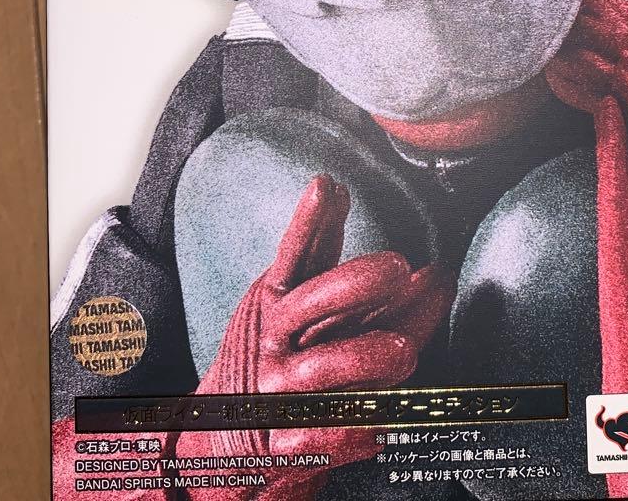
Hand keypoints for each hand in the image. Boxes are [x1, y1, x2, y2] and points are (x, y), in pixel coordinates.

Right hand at [179, 174, 454, 496]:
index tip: (328, 186)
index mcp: (276, 301)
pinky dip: (347, 433)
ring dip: (364, 359)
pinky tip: (376, 429)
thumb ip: (320, 254)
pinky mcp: (283, 442)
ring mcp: (277, 390)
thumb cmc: (275, 354)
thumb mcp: (290, 300)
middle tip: (400, 267)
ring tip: (406, 353)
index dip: (310, 222)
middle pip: (310, 304)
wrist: (221, 437)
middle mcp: (274, 340)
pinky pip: (317, 437)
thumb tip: (339, 190)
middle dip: (353, 283)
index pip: (295, 255)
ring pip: (320, 370)